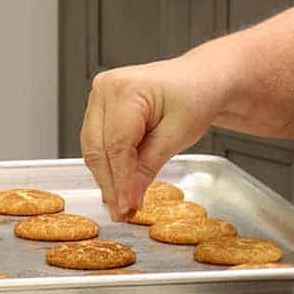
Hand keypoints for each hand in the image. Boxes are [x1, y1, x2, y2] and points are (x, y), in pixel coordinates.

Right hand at [80, 55, 225, 219]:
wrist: (199, 80)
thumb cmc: (195, 95)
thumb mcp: (177, 135)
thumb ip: (148, 167)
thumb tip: (129, 197)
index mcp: (126, 88)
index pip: (117, 145)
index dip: (121, 181)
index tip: (127, 207)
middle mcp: (105, 90)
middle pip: (99, 149)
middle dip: (111, 184)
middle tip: (122, 212)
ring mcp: (98, 100)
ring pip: (93, 151)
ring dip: (106, 179)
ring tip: (121, 203)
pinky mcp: (98, 111)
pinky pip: (96, 146)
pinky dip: (107, 167)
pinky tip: (118, 185)